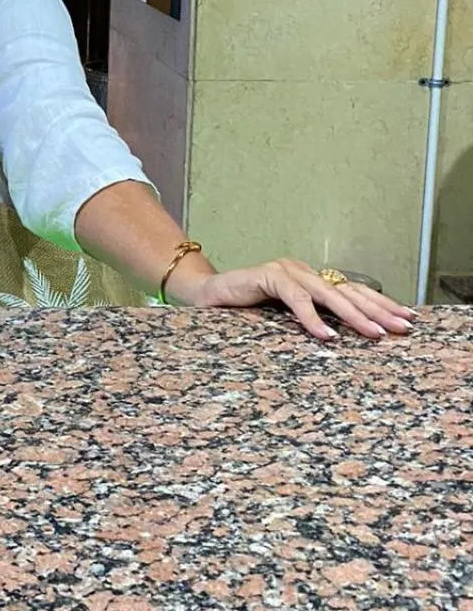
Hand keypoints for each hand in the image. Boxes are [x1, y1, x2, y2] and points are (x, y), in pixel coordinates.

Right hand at [173, 259, 417, 341]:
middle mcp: (302, 271)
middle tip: (401, 327)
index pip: (351, 291)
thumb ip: (310, 320)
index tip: (406, 319)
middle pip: (347, 290)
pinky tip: (327, 335)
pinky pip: (295, 298)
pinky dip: (312, 317)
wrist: (204, 295)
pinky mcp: (267, 275)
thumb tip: (345, 340)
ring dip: (352, 315)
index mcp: (310, 280)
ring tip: (373, 333)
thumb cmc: (244, 310)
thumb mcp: (284, 318)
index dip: (379, 304)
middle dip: (377, 309)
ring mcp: (285, 270)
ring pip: (327, 293)